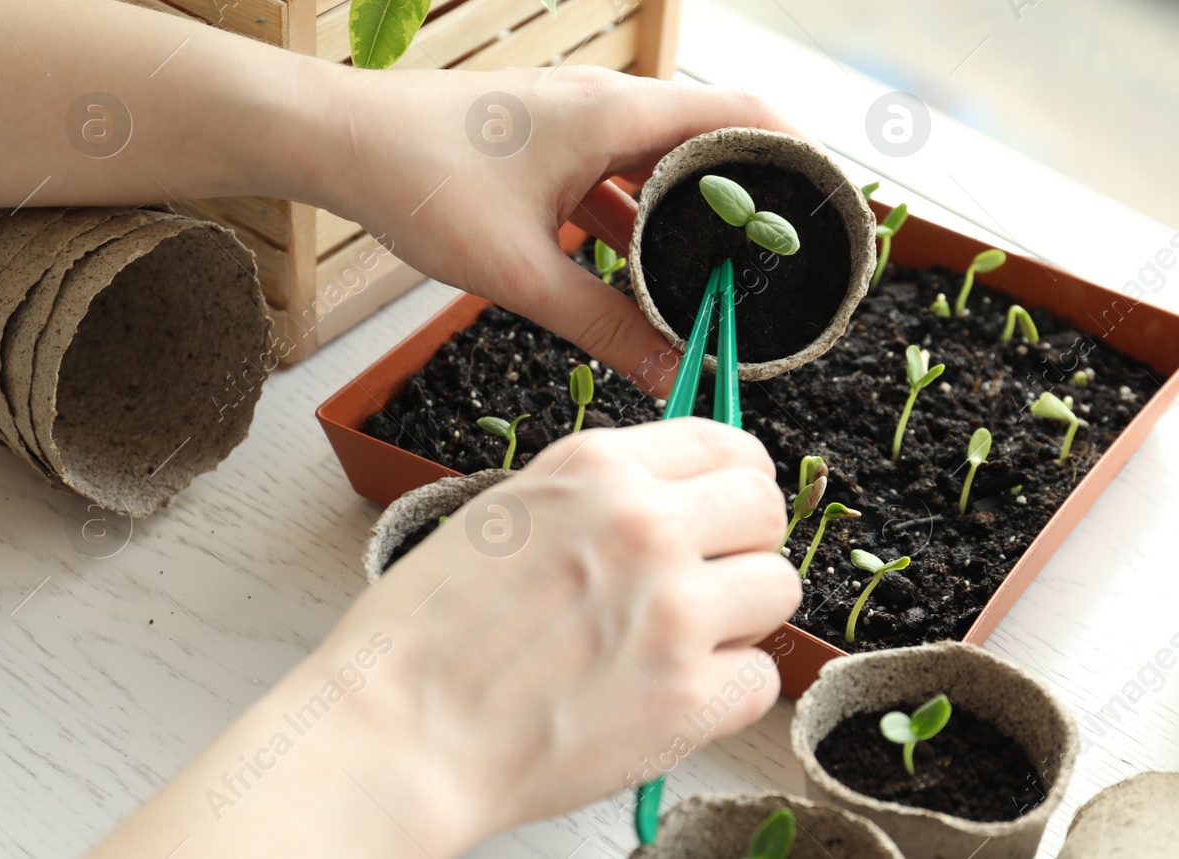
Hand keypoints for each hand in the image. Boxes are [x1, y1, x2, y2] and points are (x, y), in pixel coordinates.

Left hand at [321, 66, 805, 393]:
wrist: (336, 139)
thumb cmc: (420, 183)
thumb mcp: (519, 271)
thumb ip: (602, 325)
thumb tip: (671, 374)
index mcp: (616, 111)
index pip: (743, 111)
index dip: (798, 151)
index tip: (831, 203)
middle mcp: (606, 101)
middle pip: (710, 136)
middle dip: (751, 194)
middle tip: (784, 256)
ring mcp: (576, 117)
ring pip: (661, 160)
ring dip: (690, 210)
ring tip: (722, 272)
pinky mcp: (548, 138)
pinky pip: (618, 173)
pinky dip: (640, 215)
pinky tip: (641, 270)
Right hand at [329, 418, 799, 845]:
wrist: (398, 736)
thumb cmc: (429, 634)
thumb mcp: (506, 512)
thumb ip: (598, 493)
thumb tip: (676, 492)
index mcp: (598, 468)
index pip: (726, 443)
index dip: (737, 479)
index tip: (730, 508)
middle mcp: (646, 525)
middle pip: (766, 508)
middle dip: (746, 544)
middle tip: (708, 580)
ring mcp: (675, 611)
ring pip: (780, 589)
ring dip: (741, 617)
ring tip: (679, 643)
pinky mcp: (690, 698)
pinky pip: (761, 677)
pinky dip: (726, 693)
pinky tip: (670, 696)